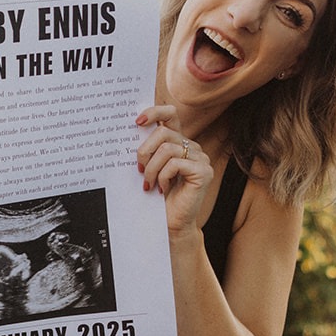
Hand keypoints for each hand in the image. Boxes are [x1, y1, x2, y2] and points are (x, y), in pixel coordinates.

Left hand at [136, 104, 212, 239]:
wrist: (171, 223)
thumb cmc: (158, 197)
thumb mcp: (149, 168)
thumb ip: (148, 149)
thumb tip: (133, 130)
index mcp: (179, 142)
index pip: (171, 115)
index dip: (155, 112)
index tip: (137, 122)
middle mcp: (192, 147)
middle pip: (163, 133)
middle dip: (145, 151)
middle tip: (139, 170)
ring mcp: (200, 158)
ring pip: (167, 149)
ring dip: (151, 169)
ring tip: (149, 184)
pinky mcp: (203, 172)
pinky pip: (175, 164)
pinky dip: (163, 177)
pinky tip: (162, 189)